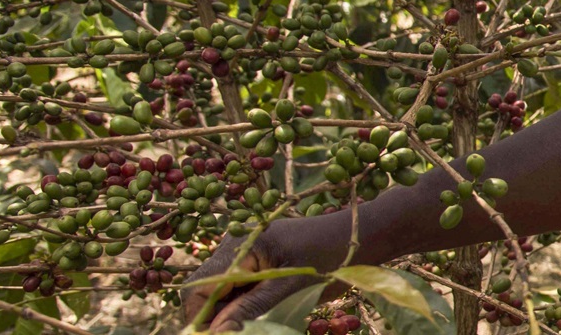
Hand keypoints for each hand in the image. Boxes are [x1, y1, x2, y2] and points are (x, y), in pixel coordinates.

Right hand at [181, 220, 344, 330]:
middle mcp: (237, 246)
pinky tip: (261, 316)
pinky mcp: (260, 262)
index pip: (200, 287)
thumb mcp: (291, 287)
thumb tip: (217, 332)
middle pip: (208, 291)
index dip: (199, 318)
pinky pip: (241, 289)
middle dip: (216, 318)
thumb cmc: (332, 255)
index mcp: (241, 245)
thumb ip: (252, 309)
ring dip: (232, 314)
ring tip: (249, 325)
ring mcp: (247, 253)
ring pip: (224, 293)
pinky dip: (246, 306)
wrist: (361, 236)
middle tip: (237, 331)